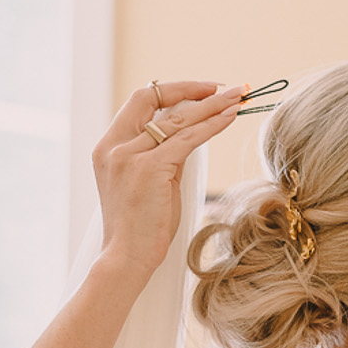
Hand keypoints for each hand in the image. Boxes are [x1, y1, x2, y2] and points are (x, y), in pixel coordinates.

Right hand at [92, 81, 245, 292]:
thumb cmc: (141, 228)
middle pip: (154, 99)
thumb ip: (164, 155)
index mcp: (107, 146)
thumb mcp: (150, 183)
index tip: (201, 91)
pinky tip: (230, 118)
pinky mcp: (149, 168)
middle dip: (193, 89)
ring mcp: (129, 156)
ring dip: (212, 104)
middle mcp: (114, 146)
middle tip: (226, 88)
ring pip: (177, 118)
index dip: (172, 91)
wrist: (126, 259)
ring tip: (239, 97)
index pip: (140, 102)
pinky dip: (211, 125)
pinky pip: (187, 139)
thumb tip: (191, 133)